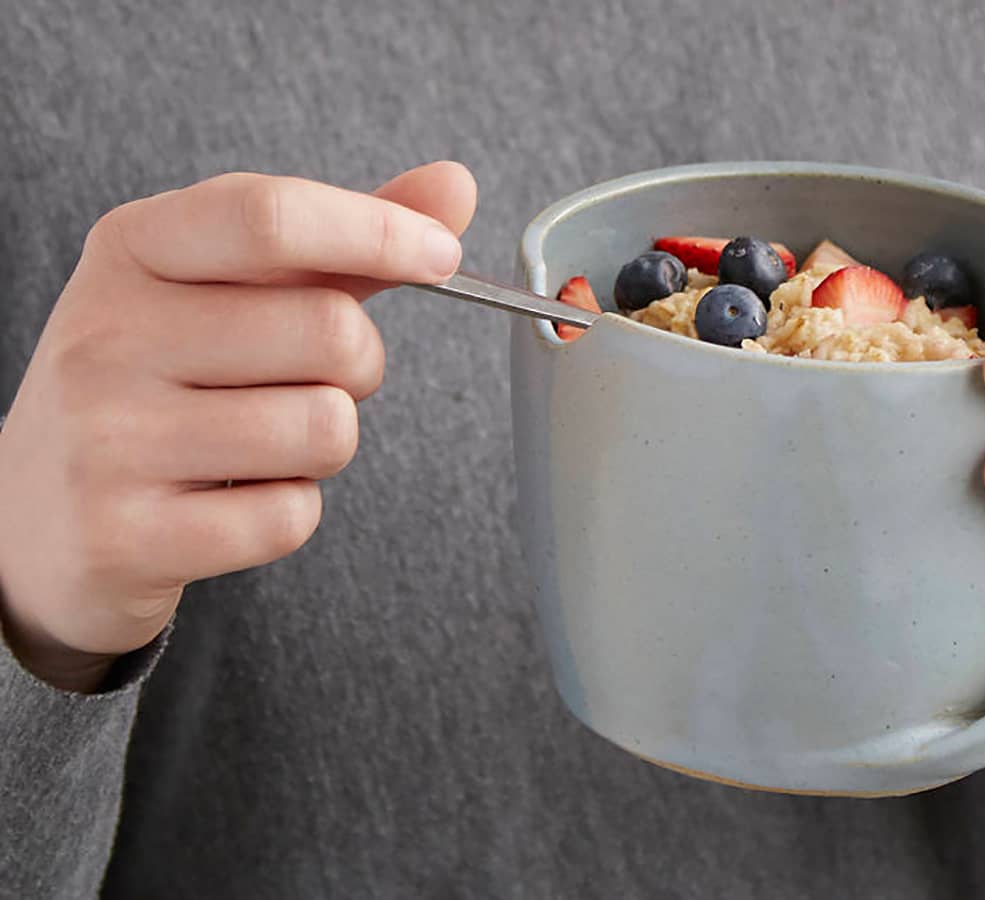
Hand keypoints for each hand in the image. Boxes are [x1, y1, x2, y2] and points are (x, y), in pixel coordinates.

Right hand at [0, 161, 477, 691]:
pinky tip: (232, 501)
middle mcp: (107, 334)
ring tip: (261, 444)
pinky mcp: (125, 536)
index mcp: (132, 250)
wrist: (36, 523)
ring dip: (327, 445)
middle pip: (330, 330)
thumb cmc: (157, 389)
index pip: (270, 216)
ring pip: (325, 428)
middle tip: (310, 382)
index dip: (379, 230)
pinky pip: (290, 518)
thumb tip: (453, 187)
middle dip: (359, 365)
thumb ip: (341, 244)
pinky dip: (290, 513)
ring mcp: (107, 439)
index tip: (440, 254)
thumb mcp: (227, 295)